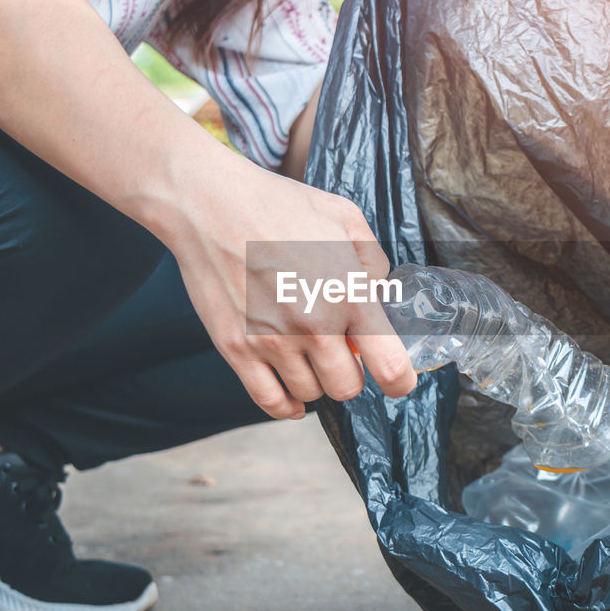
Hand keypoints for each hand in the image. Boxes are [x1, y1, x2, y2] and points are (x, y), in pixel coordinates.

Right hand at [161, 145, 417, 418]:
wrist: (210, 204)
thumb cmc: (278, 205)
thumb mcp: (345, 218)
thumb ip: (373, 261)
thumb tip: (379, 296)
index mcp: (348, 295)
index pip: (390, 368)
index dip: (400, 381)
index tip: (398, 379)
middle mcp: (314, 326)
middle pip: (347, 388)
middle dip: (350, 374)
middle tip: (340, 351)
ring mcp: (272, 341)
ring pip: (310, 395)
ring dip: (315, 379)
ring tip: (306, 352)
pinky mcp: (237, 349)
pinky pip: (271, 402)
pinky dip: (287, 406)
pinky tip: (292, 393)